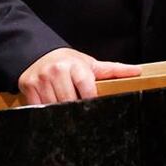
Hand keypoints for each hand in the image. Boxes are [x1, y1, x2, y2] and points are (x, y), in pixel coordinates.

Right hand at [17, 47, 140, 104]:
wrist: (39, 54)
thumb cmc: (69, 62)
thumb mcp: (90, 64)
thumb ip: (113, 70)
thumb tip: (138, 71)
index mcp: (75, 65)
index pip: (87, 89)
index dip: (91, 100)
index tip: (93, 105)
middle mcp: (57, 71)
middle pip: (70, 101)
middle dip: (76, 107)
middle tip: (79, 109)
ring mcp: (41, 79)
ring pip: (54, 106)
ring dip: (60, 111)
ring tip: (66, 109)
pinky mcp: (27, 87)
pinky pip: (38, 107)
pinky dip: (45, 111)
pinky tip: (51, 107)